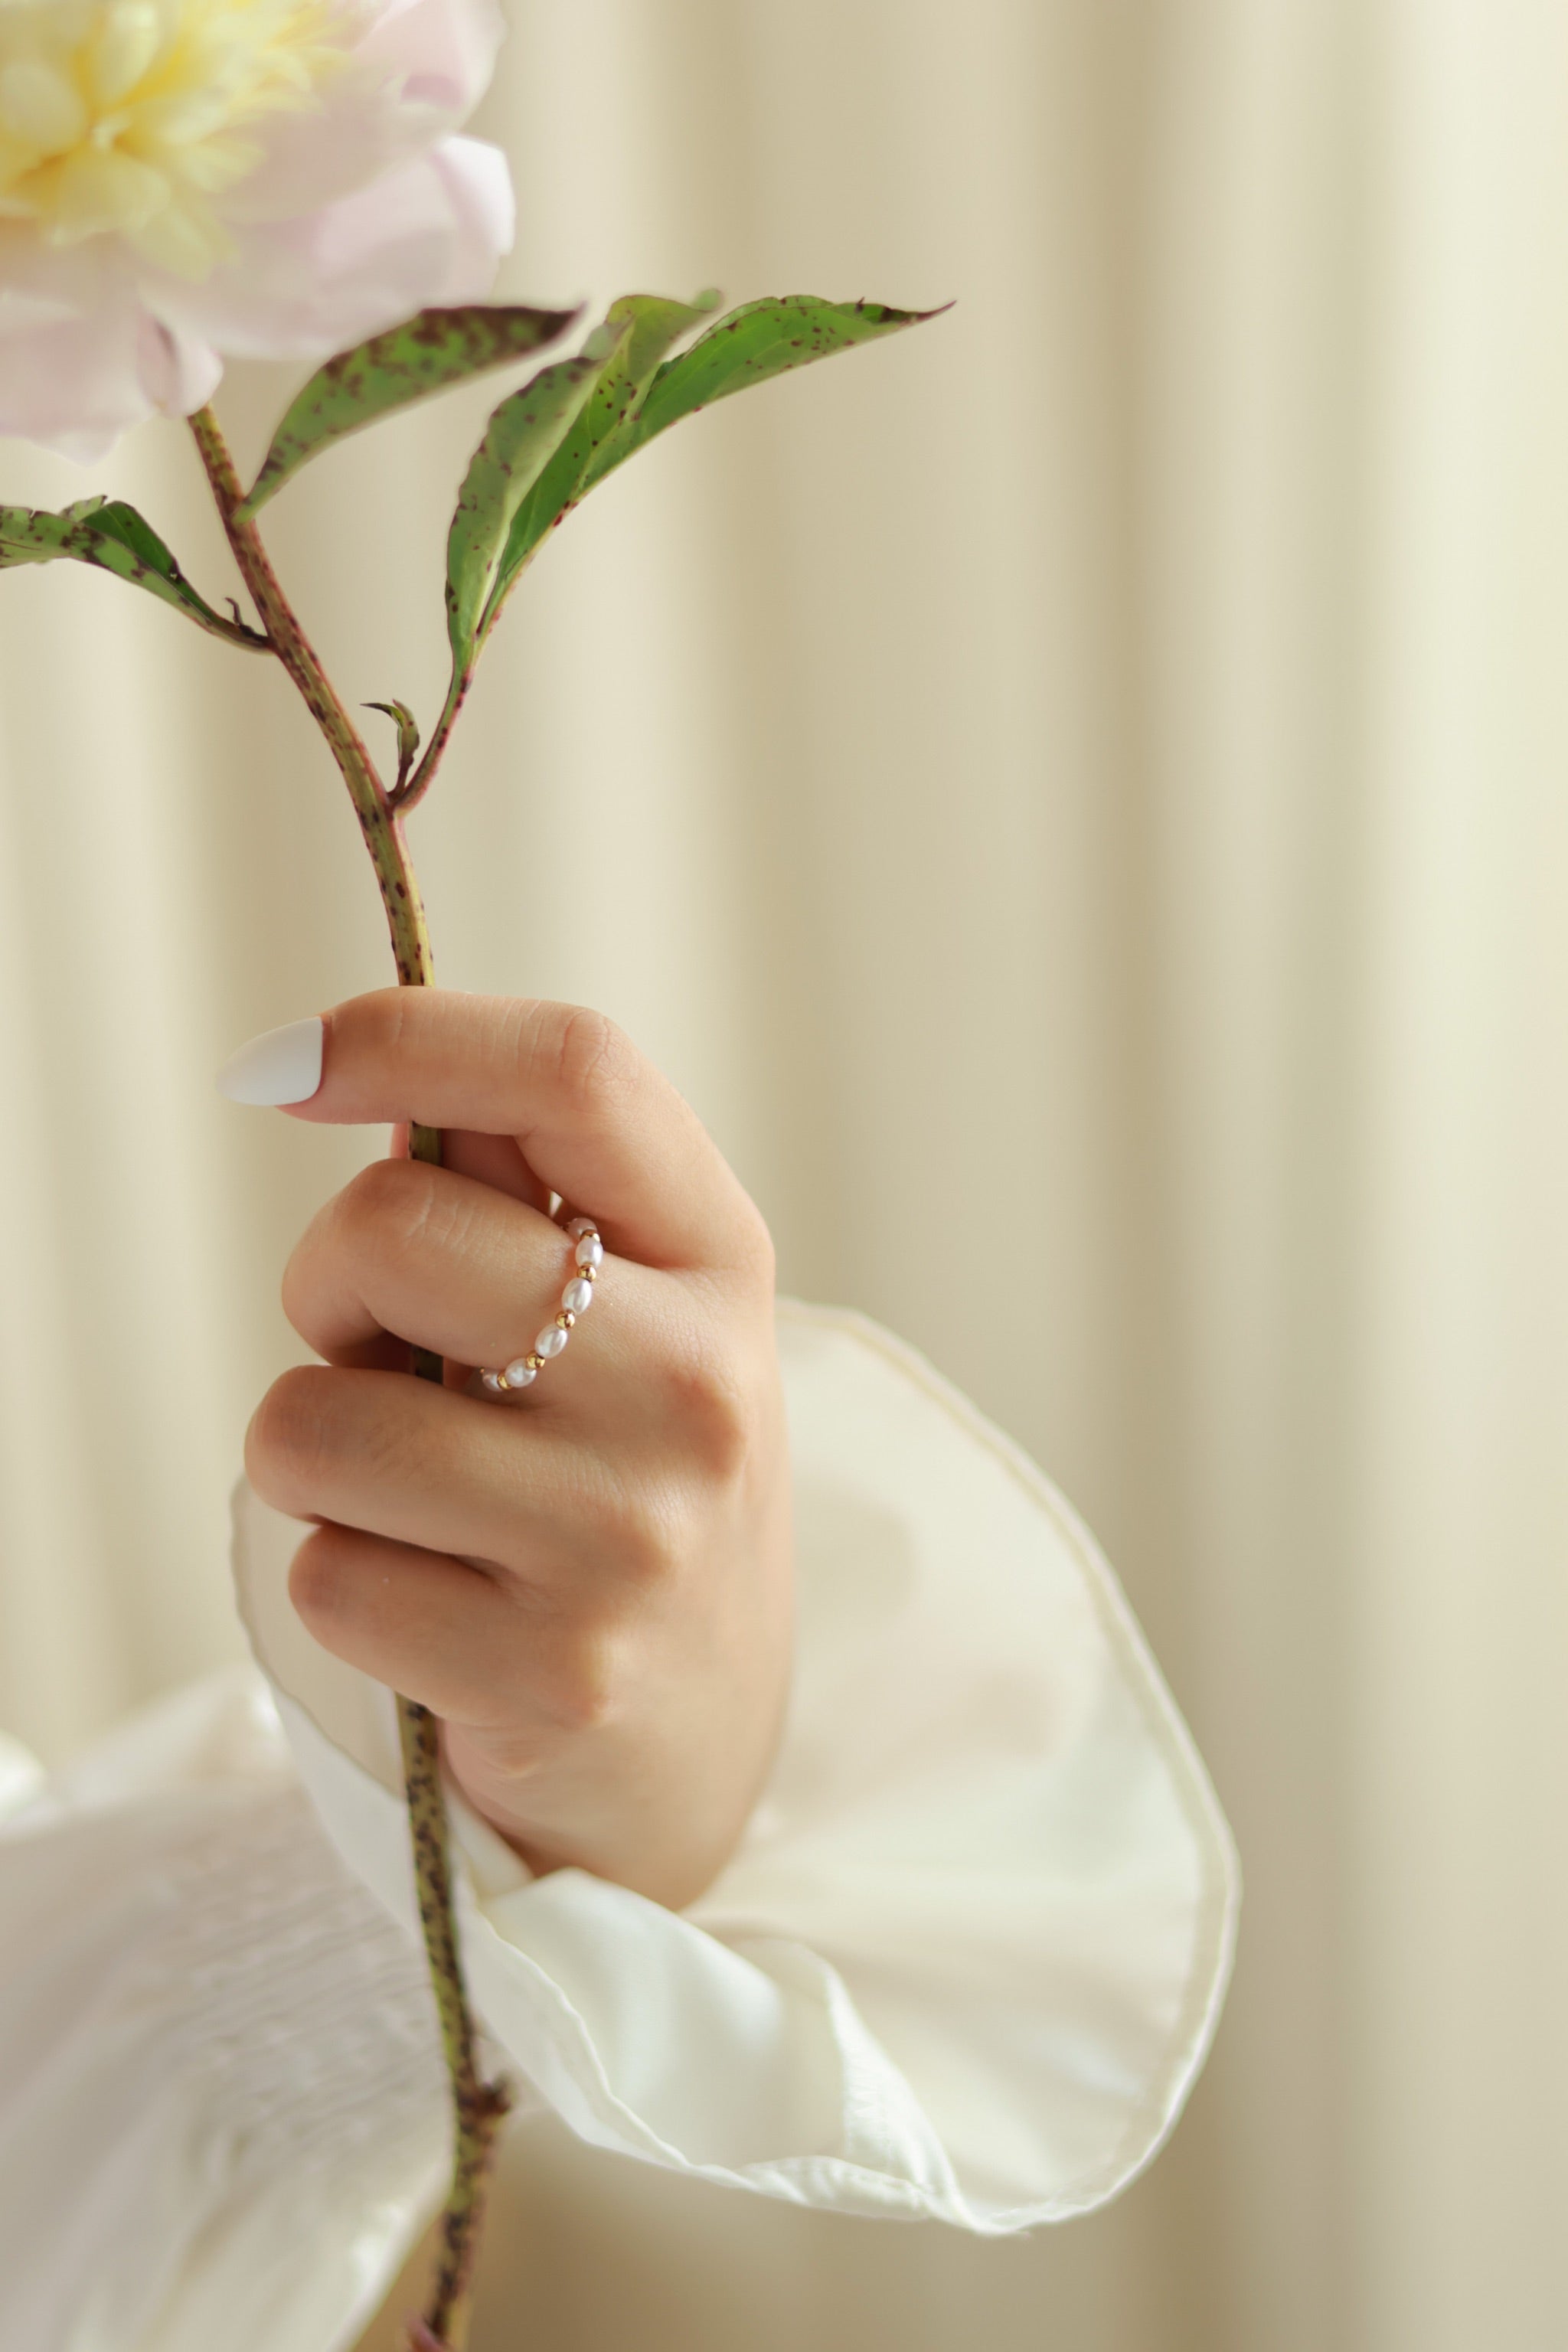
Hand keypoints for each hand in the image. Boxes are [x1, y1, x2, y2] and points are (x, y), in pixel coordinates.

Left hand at [244, 989, 792, 1911]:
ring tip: (414, 1492)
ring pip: (315, 1420)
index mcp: (721, 1257)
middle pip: (396, 1229)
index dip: (407, 1035)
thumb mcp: (637, 1312)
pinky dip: (342, 1582)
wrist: (701, 1736)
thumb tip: (345, 1067)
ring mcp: (631, 1534)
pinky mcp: (554, 1670)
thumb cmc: (627, 1477)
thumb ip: (527, 1189)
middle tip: (376, 1347)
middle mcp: (695, 1385)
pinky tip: (436, 1600)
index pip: (576, 1073)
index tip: (286, 1066)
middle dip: (325, 1284)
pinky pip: (326, 1575)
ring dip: (313, 1452)